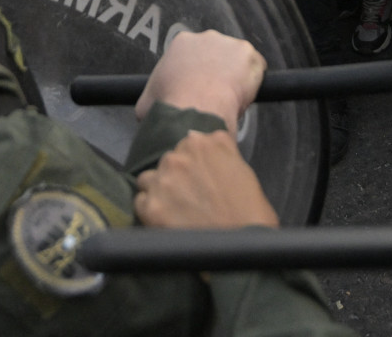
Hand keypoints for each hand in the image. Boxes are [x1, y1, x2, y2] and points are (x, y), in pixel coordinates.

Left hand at [134, 129, 277, 229]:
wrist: (242, 248)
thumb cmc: (251, 212)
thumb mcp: (242, 168)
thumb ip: (220, 154)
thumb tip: (203, 153)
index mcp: (203, 143)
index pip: (189, 144)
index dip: (195, 163)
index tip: (201, 178)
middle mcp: (178, 157)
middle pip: (168, 161)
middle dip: (177, 175)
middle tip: (191, 196)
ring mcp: (162, 181)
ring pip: (148, 179)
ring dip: (159, 190)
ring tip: (174, 209)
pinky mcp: (151, 207)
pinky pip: (140, 202)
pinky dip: (150, 210)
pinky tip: (165, 221)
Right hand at [135, 29, 264, 132]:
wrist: (195, 110)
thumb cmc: (169, 106)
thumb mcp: (146, 103)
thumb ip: (150, 100)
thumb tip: (147, 112)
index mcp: (181, 43)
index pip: (194, 55)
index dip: (197, 74)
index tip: (198, 89)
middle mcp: (206, 37)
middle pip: (217, 54)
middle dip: (217, 72)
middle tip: (215, 95)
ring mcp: (230, 43)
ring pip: (237, 61)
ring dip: (235, 76)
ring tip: (230, 99)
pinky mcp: (249, 54)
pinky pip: (257, 67)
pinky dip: (254, 82)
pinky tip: (245, 96)